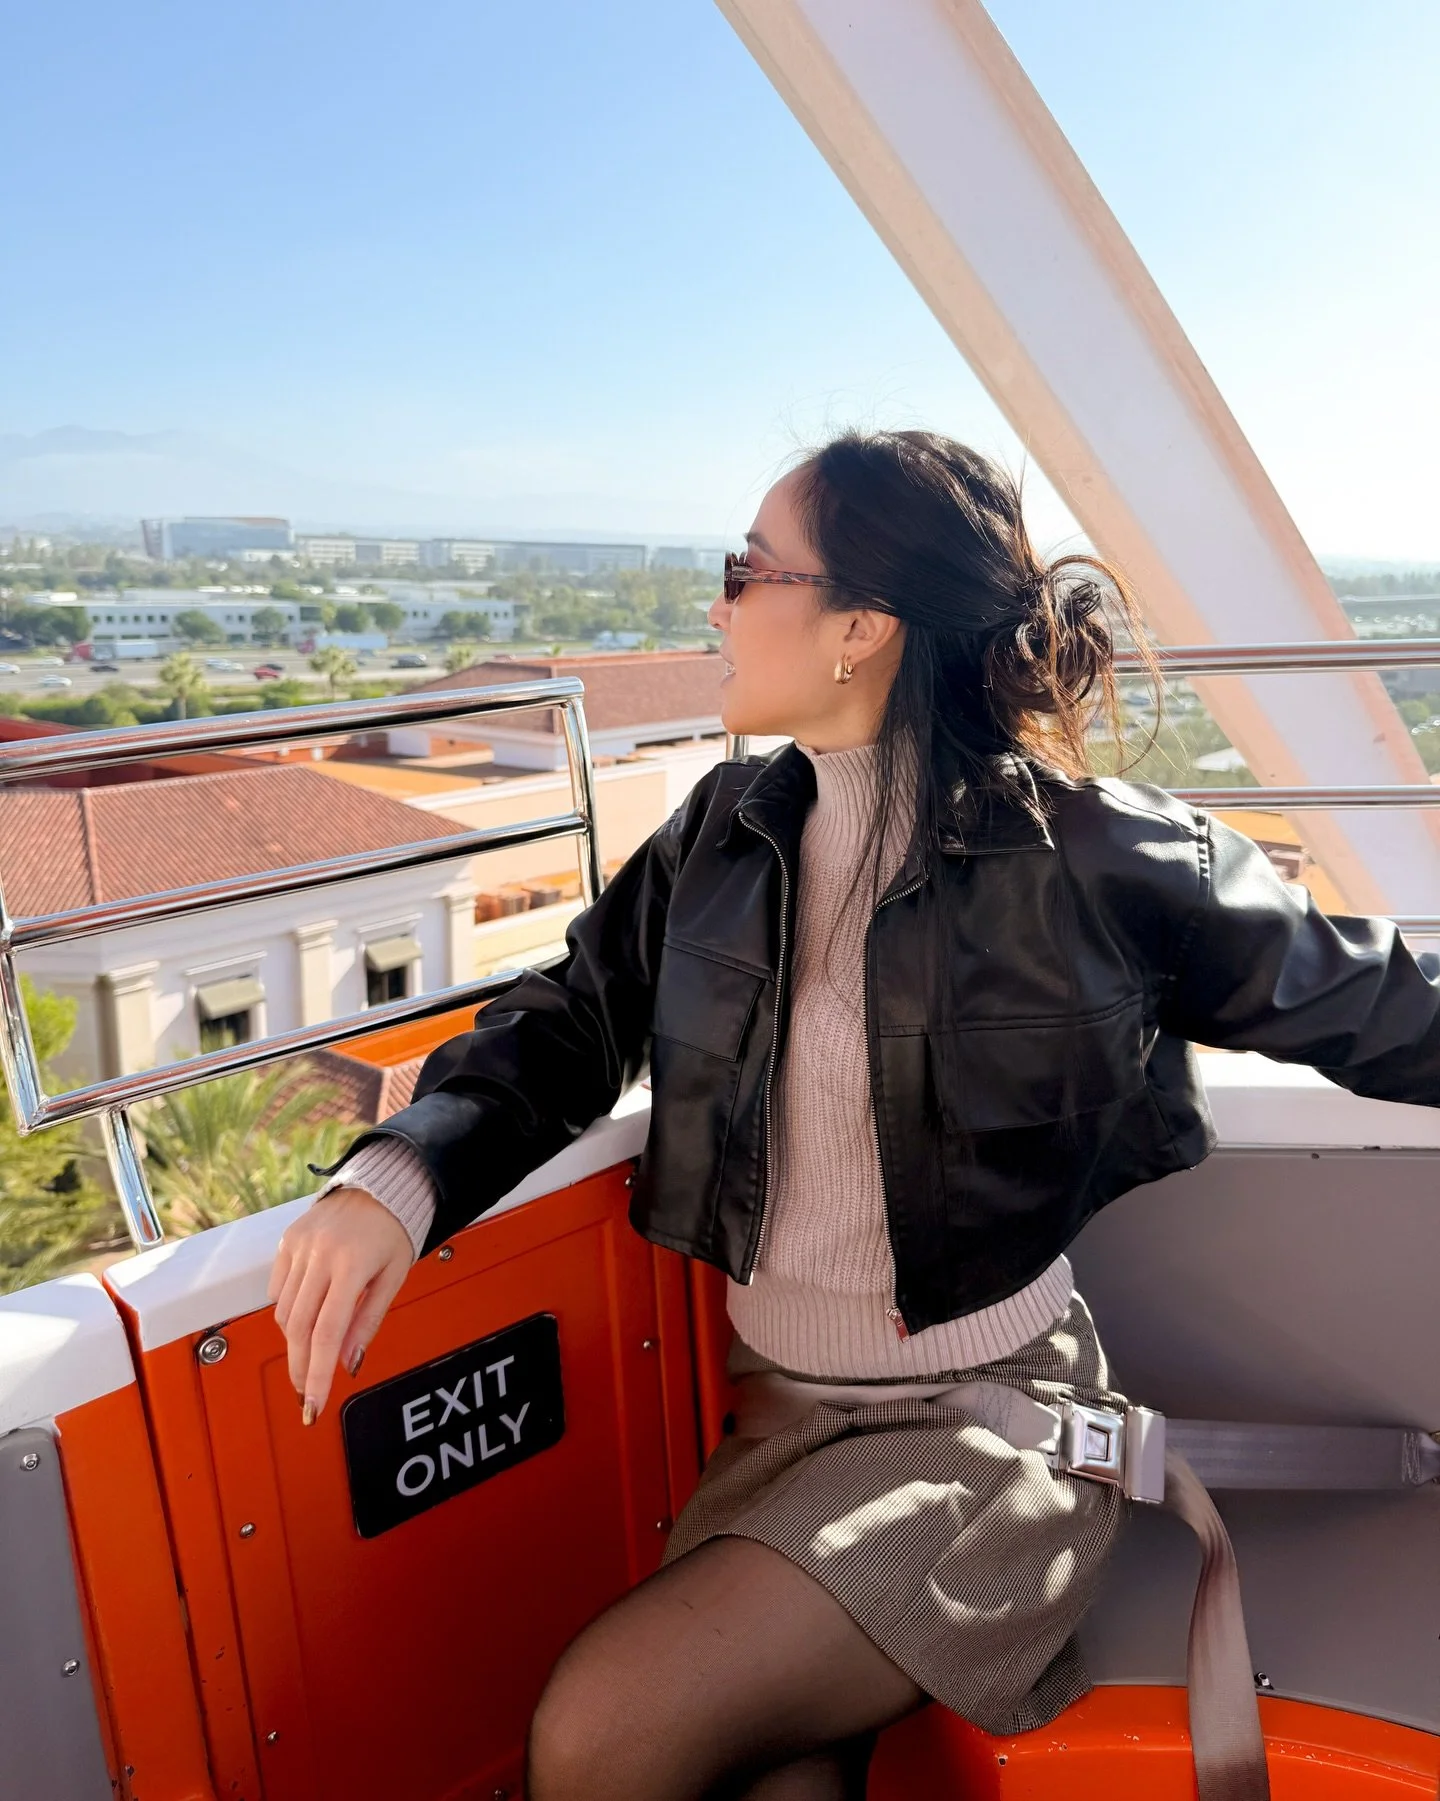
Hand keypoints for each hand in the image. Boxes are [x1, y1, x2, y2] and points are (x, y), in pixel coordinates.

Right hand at [267, 1187, 413, 1422]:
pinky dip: (287, 1309)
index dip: (318, 1373)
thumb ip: (369, 1321)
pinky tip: (305, 1314)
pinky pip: (277, 1289)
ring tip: (311, 1354)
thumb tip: (349, 1363)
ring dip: (295, 1341)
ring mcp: (299, 1246)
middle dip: (301, 1367)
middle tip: (306, 1392)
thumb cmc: (394, 1229)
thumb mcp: (393, 1277)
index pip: (327, 1333)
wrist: (380, 1185)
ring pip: (284, 1312)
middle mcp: (320, 1254)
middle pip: (299, 1328)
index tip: (314, 1402)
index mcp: (351, 1264)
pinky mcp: (286, 1240)